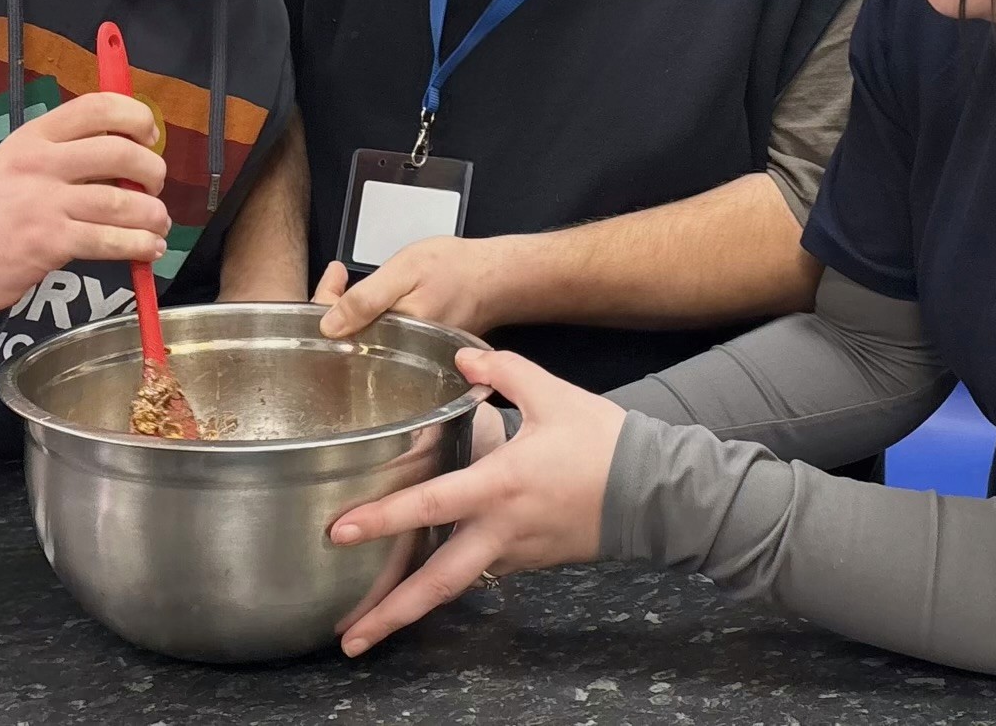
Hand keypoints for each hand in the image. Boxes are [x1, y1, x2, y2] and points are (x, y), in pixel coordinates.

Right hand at [0, 92, 169, 316]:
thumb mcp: (18, 161)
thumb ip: (65, 152)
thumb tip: (130, 154)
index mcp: (36, 135)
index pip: (97, 107)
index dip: (136, 116)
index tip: (150, 135)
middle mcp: (41, 162)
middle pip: (120, 153)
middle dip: (153, 171)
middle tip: (155, 187)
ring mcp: (44, 203)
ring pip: (121, 201)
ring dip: (153, 214)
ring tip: (159, 224)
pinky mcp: (49, 242)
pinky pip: (109, 240)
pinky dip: (139, 245)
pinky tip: (147, 248)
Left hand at [313, 235, 529, 338]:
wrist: (495, 278)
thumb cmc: (455, 269)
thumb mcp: (406, 271)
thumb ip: (367, 299)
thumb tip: (329, 327)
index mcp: (395, 339)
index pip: (341, 336)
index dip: (326, 305)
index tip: (334, 275)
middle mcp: (400, 358)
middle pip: (348, 342)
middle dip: (332, 311)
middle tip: (336, 275)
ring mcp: (408, 356)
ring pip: (362, 341)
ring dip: (348, 315)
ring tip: (342, 284)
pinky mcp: (414, 351)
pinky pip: (380, 338)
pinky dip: (368, 319)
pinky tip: (367, 301)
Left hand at [329, 349, 625, 655]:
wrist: (656, 491)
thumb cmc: (603, 442)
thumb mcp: (552, 394)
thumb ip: (502, 370)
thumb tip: (462, 356)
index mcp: (499, 485)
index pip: (429, 506)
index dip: (382, 519)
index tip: (339, 532)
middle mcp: (501, 529)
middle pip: (437, 584)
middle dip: (390, 613)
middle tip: (348, 639)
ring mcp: (516, 553)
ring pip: (456, 586)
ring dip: (413, 610)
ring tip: (370, 628)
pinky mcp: (530, 561)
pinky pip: (482, 571)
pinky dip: (451, 579)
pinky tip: (427, 579)